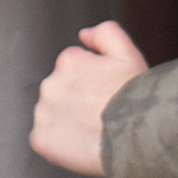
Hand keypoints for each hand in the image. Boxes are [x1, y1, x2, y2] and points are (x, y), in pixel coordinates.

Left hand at [30, 21, 150, 177]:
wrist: (137, 139)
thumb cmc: (137, 100)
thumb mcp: (129, 55)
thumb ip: (106, 33)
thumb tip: (84, 34)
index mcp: (68, 61)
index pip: (73, 69)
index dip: (93, 83)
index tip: (106, 94)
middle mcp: (51, 84)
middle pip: (61, 91)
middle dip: (78, 100)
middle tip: (101, 113)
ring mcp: (44, 113)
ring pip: (52, 114)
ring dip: (68, 121)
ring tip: (94, 130)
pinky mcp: (41, 139)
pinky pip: (46, 139)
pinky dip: (59, 143)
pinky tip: (82, 144)